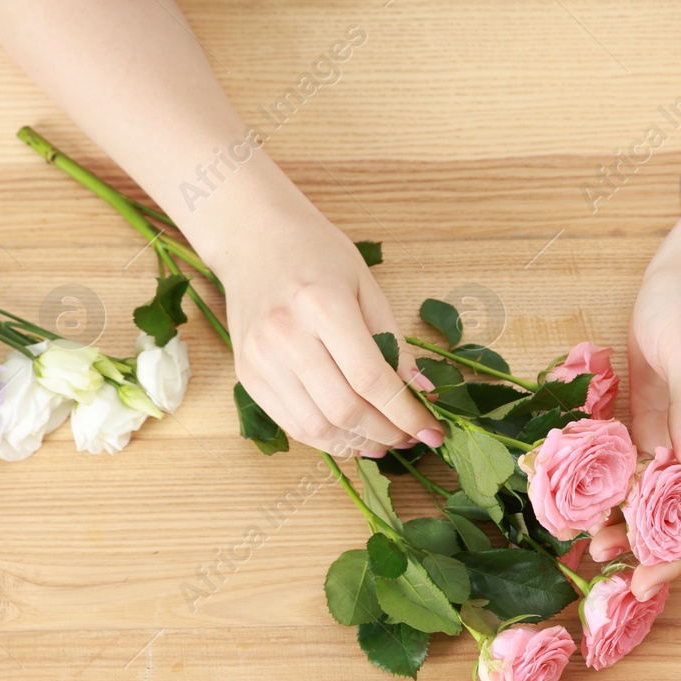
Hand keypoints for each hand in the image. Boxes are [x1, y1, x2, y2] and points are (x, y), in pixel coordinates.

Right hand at [206, 188, 441, 456]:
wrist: (252, 236)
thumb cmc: (315, 253)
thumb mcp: (366, 286)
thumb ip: (394, 342)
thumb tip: (423, 392)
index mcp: (322, 306)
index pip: (371, 379)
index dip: (407, 414)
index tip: (433, 432)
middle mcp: (285, 336)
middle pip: (345, 410)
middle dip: (388, 434)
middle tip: (412, 438)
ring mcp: (260, 359)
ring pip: (316, 427)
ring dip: (359, 444)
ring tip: (387, 442)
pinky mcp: (247, 374)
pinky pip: (291, 424)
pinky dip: (327, 439)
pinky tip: (353, 436)